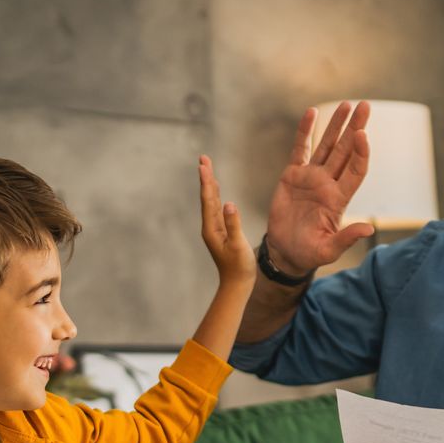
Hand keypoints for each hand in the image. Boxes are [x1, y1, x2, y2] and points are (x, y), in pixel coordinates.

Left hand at [198, 155, 253, 287]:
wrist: (237, 284)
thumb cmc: (239, 267)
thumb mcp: (238, 246)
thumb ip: (234, 225)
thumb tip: (229, 204)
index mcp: (211, 229)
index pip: (208, 200)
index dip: (206, 181)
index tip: (203, 165)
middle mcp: (210, 227)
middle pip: (207, 197)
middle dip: (206, 177)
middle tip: (203, 158)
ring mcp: (214, 229)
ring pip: (211, 201)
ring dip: (209, 184)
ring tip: (207, 168)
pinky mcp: (221, 231)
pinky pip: (216, 208)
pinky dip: (215, 195)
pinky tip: (216, 189)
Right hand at [264, 101, 375, 274]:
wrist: (286, 252)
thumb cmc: (309, 254)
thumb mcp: (328, 250)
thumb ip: (347, 238)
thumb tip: (369, 228)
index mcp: (339, 199)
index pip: (355, 170)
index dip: (361, 152)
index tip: (363, 134)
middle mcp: (328, 184)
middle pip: (345, 151)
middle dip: (355, 128)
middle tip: (365, 106)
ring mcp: (311, 177)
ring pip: (327, 145)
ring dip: (336, 125)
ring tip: (347, 105)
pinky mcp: (293, 175)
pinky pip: (300, 149)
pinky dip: (305, 131)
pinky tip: (312, 113)